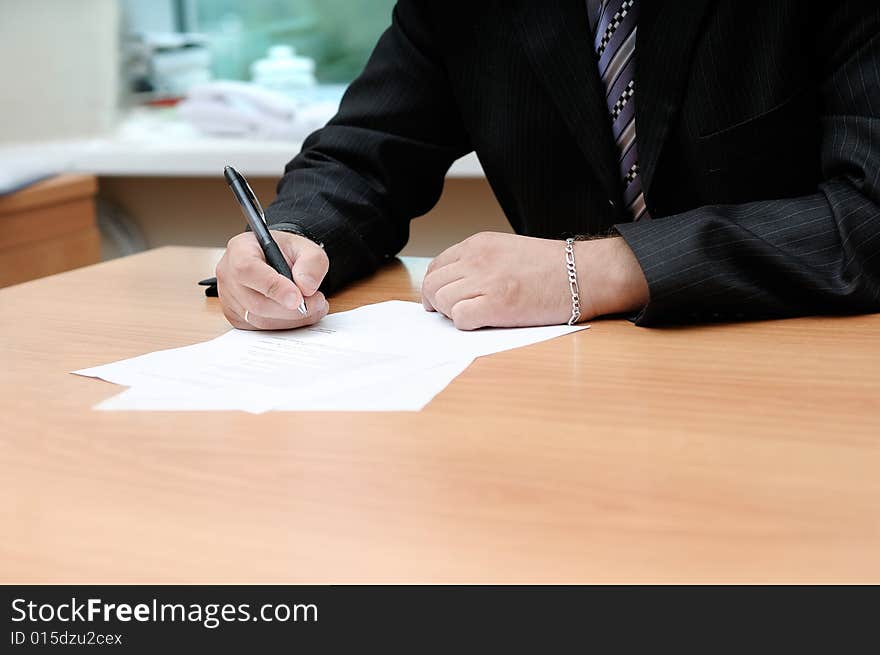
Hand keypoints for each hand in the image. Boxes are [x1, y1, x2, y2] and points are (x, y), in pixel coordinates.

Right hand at [216, 230, 329, 329]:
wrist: (277, 261)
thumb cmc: (287, 253)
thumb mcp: (306, 247)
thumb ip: (312, 262)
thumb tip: (306, 287)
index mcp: (240, 250)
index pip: (248, 270)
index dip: (274, 287)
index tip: (298, 298)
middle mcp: (228, 274)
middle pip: (256, 303)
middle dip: (291, 309)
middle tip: (317, 302)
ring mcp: (229, 298)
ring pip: (259, 320)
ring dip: (291, 319)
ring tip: (313, 307)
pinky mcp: (236, 317)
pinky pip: (260, 329)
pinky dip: (284, 325)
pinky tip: (299, 315)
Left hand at [420, 232, 648, 329]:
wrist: (585, 274)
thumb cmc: (554, 268)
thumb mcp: (509, 251)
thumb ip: (481, 263)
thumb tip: (456, 287)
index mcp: (478, 243)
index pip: (437, 266)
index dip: (437, 287)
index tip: (443, 300)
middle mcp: (476, 258)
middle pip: (433, 285)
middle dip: (438, 303)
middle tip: (454, 313)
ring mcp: (485, 280)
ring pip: (441, 301)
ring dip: (453, 314)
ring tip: (476, 316)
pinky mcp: (496, 304)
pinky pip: (459, 318)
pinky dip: (466, 325)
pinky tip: (485, 322)